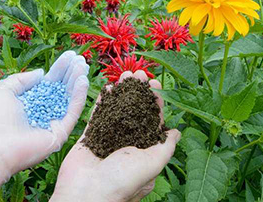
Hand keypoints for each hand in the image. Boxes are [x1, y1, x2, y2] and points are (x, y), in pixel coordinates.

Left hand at [0, 51, 88, 201]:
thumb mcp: (4, 89)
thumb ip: (22, 79)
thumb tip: (42, 73)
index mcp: (29, 103)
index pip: (48, 83)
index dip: (59, 69)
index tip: (69, 55)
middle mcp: (42, 114)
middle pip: (61, 90)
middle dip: (71, 73)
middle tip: (80, 58)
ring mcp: (51, 124)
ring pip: (69, 100)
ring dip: (77, 82)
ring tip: (83, 66)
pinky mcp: (59, 135)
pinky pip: (72, 114)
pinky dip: (79, 97)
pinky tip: (82, 81)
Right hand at [51, 70, 180, 201]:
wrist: (86, 194)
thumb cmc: (122, 182)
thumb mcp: (152, 164)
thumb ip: (165, 148)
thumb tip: (176, 133)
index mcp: (144, 152)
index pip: (152, 122)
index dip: (154, 102)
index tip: (155, 84)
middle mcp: (126, 144)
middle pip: (133, 112)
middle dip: (137, 92)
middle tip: (138, 73)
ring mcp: (107, 140)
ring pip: (116, 111)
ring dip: (121, 93)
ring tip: (124, 75)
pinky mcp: (89, 138)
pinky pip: (96, 116)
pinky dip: (102, 102)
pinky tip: (107, 88)